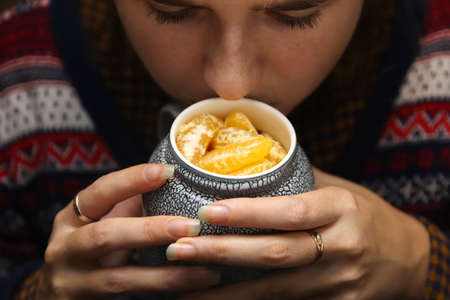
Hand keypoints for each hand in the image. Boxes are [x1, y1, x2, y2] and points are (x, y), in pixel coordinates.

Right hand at [36, 164, 218, 299]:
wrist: (56, 298)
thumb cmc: (90, 250)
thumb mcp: (102, 223)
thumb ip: (130, 207)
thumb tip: (177, 184)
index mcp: (71, 218)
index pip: (101, 192)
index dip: (133, 180)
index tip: (168, 172)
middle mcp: (65, 248)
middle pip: (105, 235)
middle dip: (150, 230)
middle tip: (191, 225)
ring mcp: (73, 281)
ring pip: (120, 279)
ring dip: (166, 275)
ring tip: (205, 269)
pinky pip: (129, 299)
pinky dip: (163, 293)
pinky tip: (192, 288)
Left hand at [168, 168, 429, 299]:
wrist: (405, 257)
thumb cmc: (363, 215)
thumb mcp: (338, 190)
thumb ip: (296, 183)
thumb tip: (245, 167)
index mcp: (341, 209)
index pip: (290, 211)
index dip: (248, 213)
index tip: (206, 212)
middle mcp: (342, 247)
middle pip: (275, 254)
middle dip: (222, 253)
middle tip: (179, 248)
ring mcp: (340, 284)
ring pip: (274, 290)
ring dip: (225, 292)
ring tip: (181, 285)